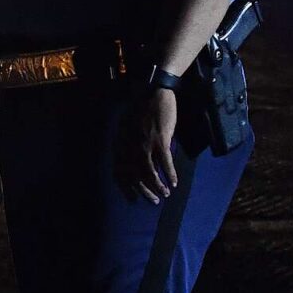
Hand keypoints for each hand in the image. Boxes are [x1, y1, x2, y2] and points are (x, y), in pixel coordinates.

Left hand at [114, 88, 180, 203]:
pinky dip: (169, 174)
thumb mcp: (127, 128)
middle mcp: (129, 146)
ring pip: (149, 172)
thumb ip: (128, 145)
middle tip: (153, 201)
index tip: (133, 199)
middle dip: (144, 191)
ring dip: (158, 186)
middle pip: (134, 176)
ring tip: (165, 194)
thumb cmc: (141, 109)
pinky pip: (165, 162)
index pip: (119, 173)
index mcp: (120, 144)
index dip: (126, 188)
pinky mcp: (160, 139)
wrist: (152, 92)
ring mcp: (145, 143)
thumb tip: (133, 161)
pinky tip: (174, 182)